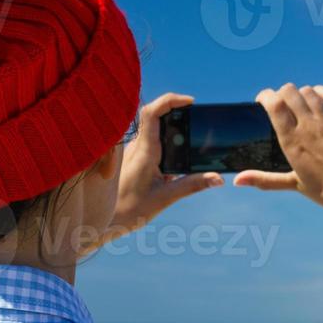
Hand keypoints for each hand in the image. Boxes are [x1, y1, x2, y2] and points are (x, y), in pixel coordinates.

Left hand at [96, 93, 221, 246]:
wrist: (104, 222)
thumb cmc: (131, 211)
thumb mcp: (166, 198)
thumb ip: (193, 185)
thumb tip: (218, 178)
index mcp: (144, 151)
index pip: (153, 112)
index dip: (171, 100)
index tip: (190, 102)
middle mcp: (136, 147)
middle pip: (155, 115)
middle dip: (177, 113)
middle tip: (196, 121)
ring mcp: (133, 151)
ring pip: (153, 129)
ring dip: (171, 130)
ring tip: (189, 144)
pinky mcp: (133, 159)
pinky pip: (150, 142)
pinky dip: (165, 144)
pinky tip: (174, 163)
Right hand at [235, 84, 322, 252]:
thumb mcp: (293, 184)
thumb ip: (264, 179)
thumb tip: (236, 181)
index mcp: (292, 140)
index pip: (274, 102)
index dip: (265, 96)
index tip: (262, 102)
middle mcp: (309, 125)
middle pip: (289, 90)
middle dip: (281, 93)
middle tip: (282, 105)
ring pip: (308, 90)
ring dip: (300, 94)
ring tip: (300, 105)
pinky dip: (321, 92)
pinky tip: (318, 101)